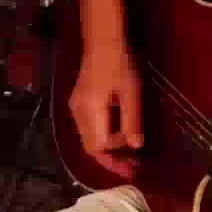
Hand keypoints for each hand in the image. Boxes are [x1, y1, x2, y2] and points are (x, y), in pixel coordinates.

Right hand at [68, 45, 142, 177]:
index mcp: (91, 110)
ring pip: (88, 140)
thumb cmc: (120, 65)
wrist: (102, 43)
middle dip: (110, 160)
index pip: (99, 146)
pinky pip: (88, 130)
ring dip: (106, 151)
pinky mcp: (78, 105)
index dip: (115, 157)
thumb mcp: (131, 93)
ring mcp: (76, 109)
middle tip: (131, 168)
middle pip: (90, 147)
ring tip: (127, 156)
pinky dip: (101, 140)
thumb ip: (132, 120)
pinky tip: (117, 138)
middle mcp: (79, 113)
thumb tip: (135, 146)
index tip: (133, 163)